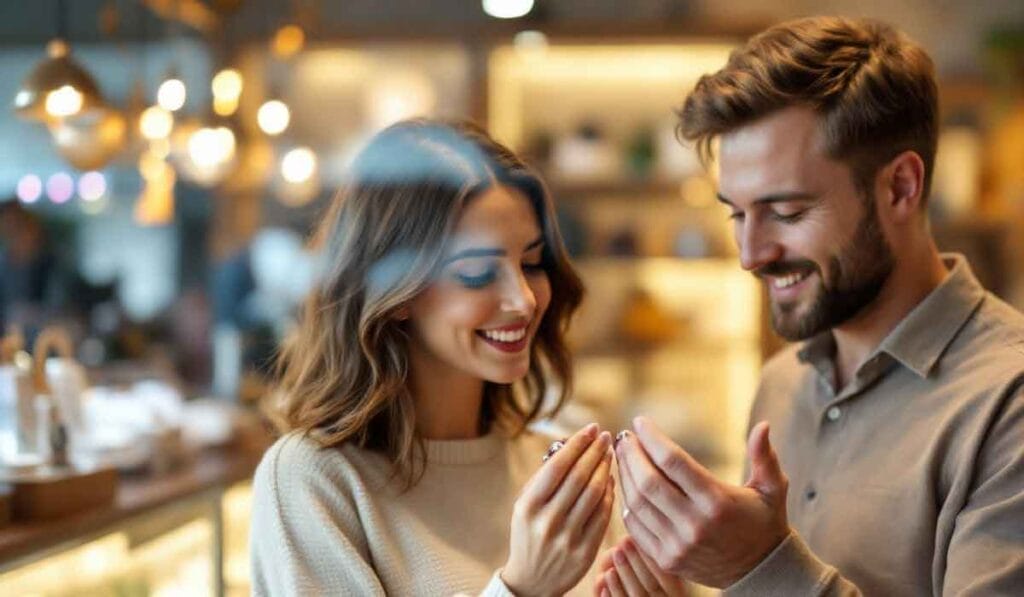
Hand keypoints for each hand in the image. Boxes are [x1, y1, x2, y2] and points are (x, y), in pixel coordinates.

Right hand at [502, 423, 615, 595]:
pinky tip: (612, 480)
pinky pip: (603, 516)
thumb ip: (543, 477)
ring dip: (605, 469)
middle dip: (595, 452)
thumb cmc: (528, 533)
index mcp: (528, 506)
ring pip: (594, 494)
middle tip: (606, 436)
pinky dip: (609, 494)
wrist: (531, 580)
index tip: (591, 428)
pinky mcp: (585, 552)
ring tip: (610, 454)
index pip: (557, 466)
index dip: (577, 444)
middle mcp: (547, 521)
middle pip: (579, 477)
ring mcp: (567, 538)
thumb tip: (570, 445)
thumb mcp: (524, 505)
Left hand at [593, 538, 688, 595]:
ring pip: (637, 595)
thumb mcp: (663, 577)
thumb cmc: (652, 586)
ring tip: (615, 552)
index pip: (668, 577)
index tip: (639, 536)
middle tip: (624, 540)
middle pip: (651, 584)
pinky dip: (613, 591)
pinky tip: (606, 575)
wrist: (639, 595)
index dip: (652, 557)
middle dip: (636, 560)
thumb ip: (656, 562)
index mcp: (679, 595)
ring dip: (625, 572)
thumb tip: (636, 538)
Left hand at [614, 417, 789, 588]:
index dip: (652, 438)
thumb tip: (763, 425)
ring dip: (624, 475)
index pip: (673, 462)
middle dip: (631, 454)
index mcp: (718, 501)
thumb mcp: (772, 489)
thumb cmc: (763, 521)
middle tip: (623, 436)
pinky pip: (635, 527)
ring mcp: (678, 545)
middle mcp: (695, 524)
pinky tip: (626, 484)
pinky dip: (627, 503)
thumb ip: (765, 457)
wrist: (759, 571)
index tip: (640, 421)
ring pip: (637, 503)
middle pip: (649, 481)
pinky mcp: (667, 560)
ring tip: (621, 455)